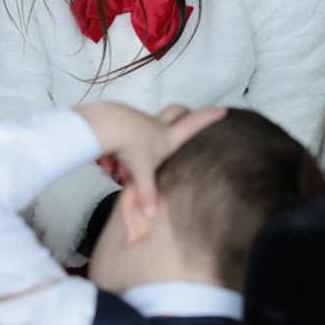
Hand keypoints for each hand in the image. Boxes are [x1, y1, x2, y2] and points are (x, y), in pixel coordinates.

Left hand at [79, 102, 225, 214]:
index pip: (193, 126)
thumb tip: (151, 215)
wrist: (106, 125)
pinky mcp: (120, 117)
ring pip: (143, 127)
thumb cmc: (130, 146)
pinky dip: (113, 148)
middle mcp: (156, 125)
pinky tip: (103, 159)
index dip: (208, 118)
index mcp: (167, 137)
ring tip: (119, 163)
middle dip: (184, 112)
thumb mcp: (141, 173)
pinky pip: (120, 134)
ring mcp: (139, 118)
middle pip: (176, 112)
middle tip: (187, 114)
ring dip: (138, 143)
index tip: (221, 109)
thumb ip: (147, 194)